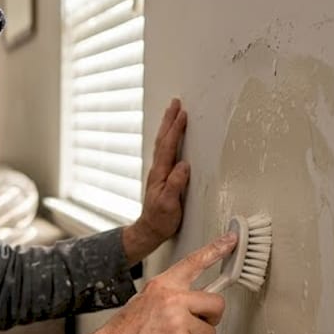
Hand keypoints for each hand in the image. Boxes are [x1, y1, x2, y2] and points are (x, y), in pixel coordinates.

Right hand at [80, 231, 236, 333]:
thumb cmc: (127, 329)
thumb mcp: (145, 300)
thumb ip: (171, 296)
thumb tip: (195, 302)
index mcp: (163, 286)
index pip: (194, 262)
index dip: (215, 250)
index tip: (231, 240)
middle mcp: (172, 300)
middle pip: (216, 304)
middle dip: (210, 317)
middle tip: (195, 324)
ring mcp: (178, 323)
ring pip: (209, 332)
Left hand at [124, 98, 189, 262]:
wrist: (150, 230)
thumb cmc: (160, 219)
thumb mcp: (169, 204)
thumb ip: (176, 184)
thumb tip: (184, 165)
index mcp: (161, 174)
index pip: (169, 146)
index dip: (175, 129)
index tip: (182, 114)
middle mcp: (158, 170)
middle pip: (163, 140)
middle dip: (169, 120)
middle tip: (175, 103)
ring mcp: (159, 172)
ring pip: (163, 144)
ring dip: (168, 127)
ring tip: (173, 113)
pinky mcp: (163, 177)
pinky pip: (166, 151)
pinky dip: (169, 139)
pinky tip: (171, 137)